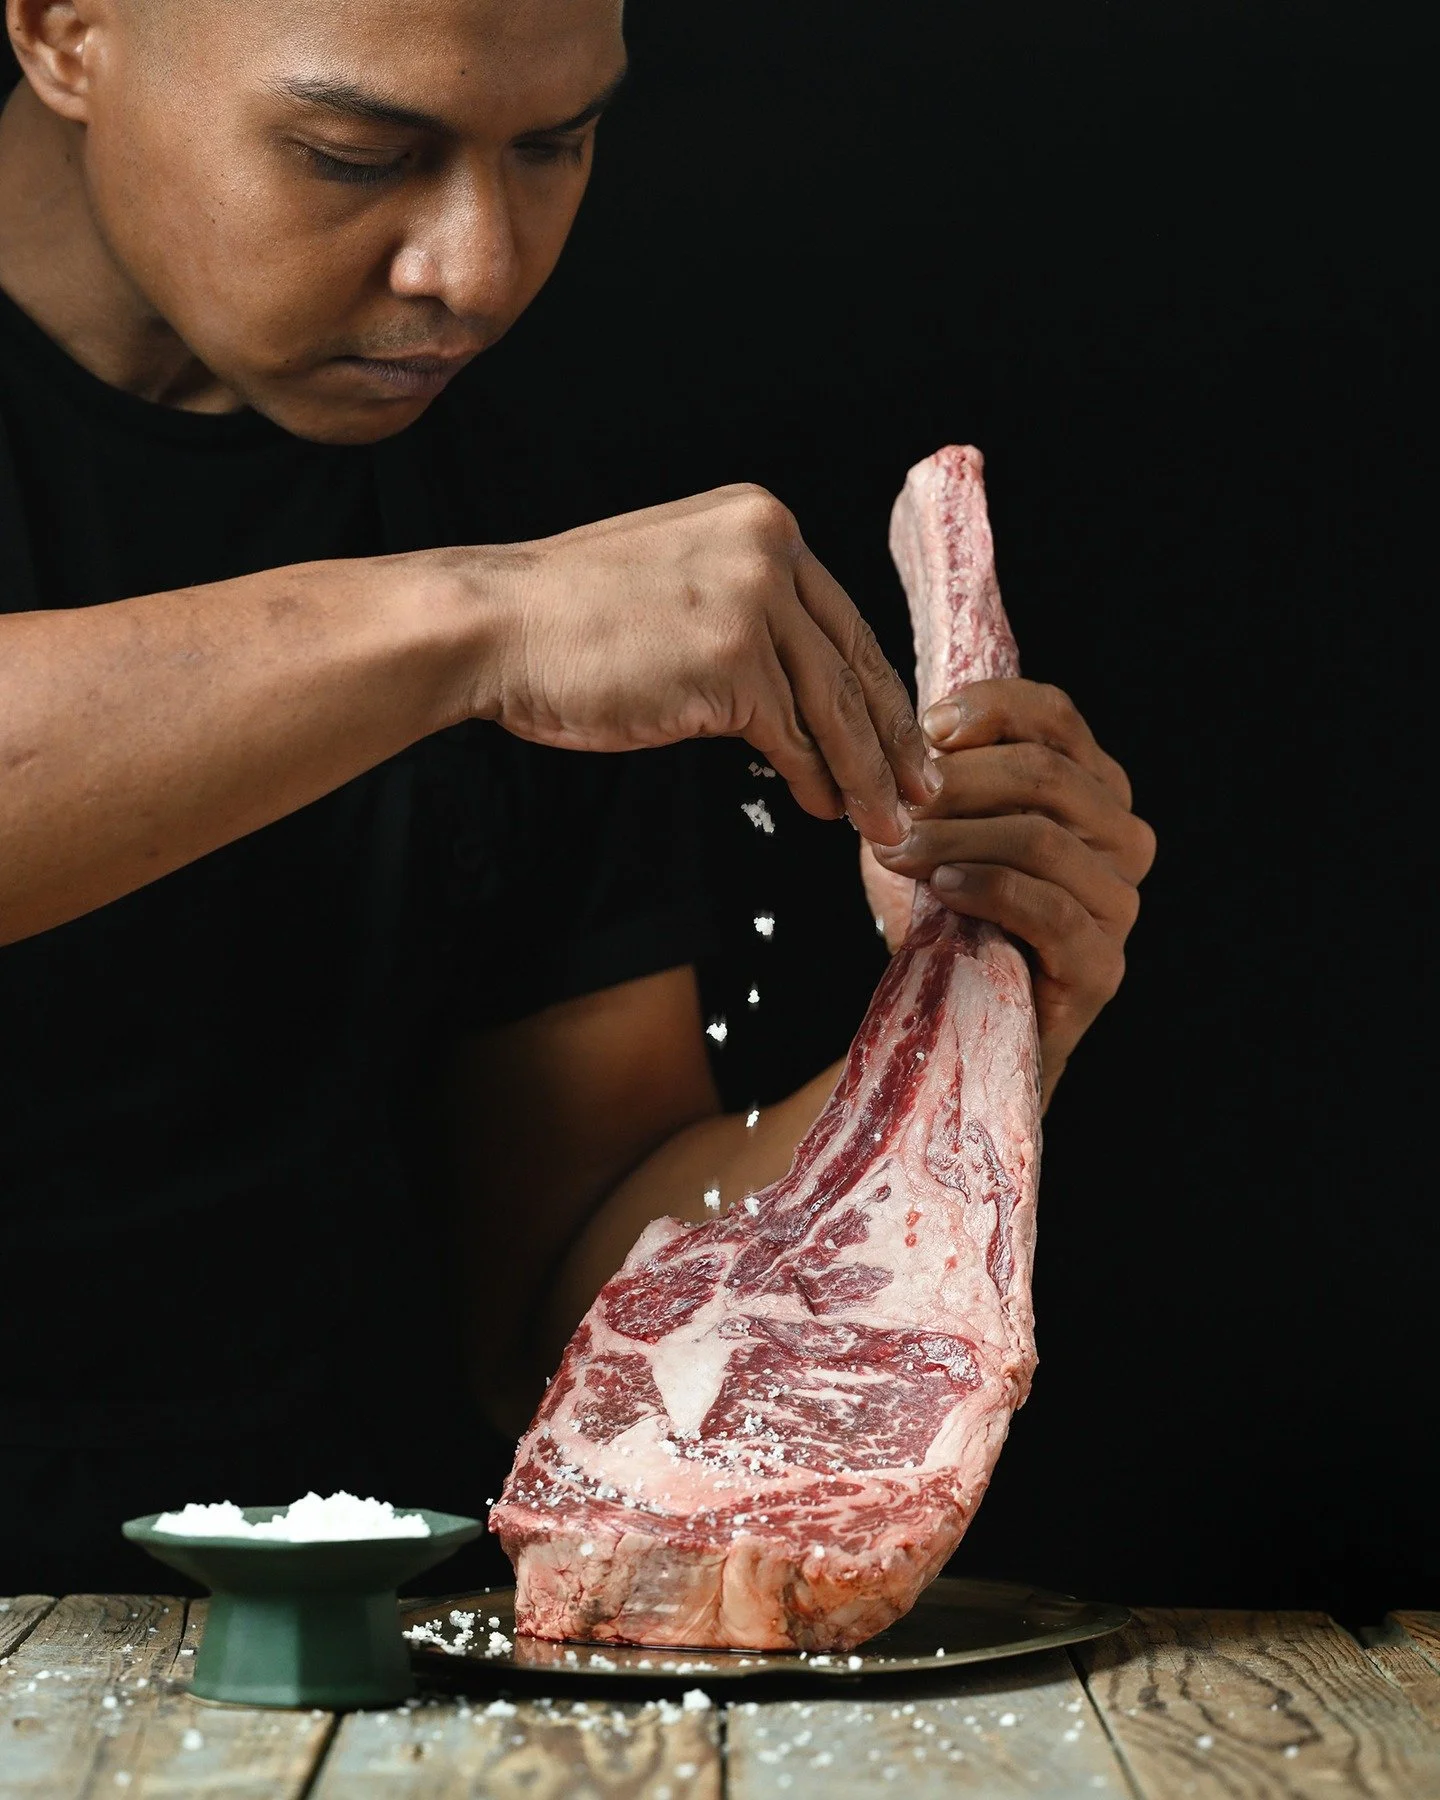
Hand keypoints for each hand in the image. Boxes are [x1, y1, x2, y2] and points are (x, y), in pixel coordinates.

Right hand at [467, 485, 934, 844]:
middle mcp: (770, 549)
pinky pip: (792, 735)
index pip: (839, 617)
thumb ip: (743, 609)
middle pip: (852, 659)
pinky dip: (816, 778)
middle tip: (922, 787)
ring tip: (886, 819)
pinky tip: (827, 807)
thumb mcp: (675, 580)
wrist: (495, 625)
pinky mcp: (731, 662)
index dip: (875, 685)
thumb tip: (794, 682)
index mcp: (761, 521)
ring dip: (867, 773)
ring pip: (833, 705)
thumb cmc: (566, 616)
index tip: (901, 734)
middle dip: (892, 736)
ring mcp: (753, 602)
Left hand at [864, 678, 1155, 1109]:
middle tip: (895, 799)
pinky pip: (1049, 909)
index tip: (926, 728)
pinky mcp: (1100, 966)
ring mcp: (1119, 904)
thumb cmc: (943, 912)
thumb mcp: (932, 825)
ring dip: (957, 836)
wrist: (949, 1018)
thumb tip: (916, 724)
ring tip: (897, 849)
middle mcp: (1122, 838)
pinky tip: (941, 887)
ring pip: (1043, 838)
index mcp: (1091, 788)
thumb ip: (936, 772)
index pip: (1056, 718)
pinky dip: (988, 888)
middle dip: (959, 781)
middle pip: (1048, 775)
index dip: (991, 709)